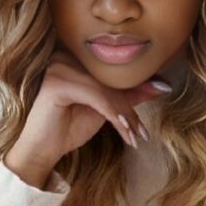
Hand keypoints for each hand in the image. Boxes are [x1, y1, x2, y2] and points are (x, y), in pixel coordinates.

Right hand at [13, 47, 171, 169]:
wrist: (42, 150)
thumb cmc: (68, 127)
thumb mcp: (105, 109)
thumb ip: (128, 94)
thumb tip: (163, 84)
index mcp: (76, 56)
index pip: (113, 70)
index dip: (136, 90)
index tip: (152, 111)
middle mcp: (65, 55)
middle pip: (111, 79)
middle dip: (130, 108)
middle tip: (143, 132)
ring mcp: (59, 67)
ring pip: (106, 90)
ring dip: (125, 116)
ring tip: (136, 136)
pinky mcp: (56, 83)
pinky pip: (96, 97)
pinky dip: (113, 115)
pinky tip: (124, 132)